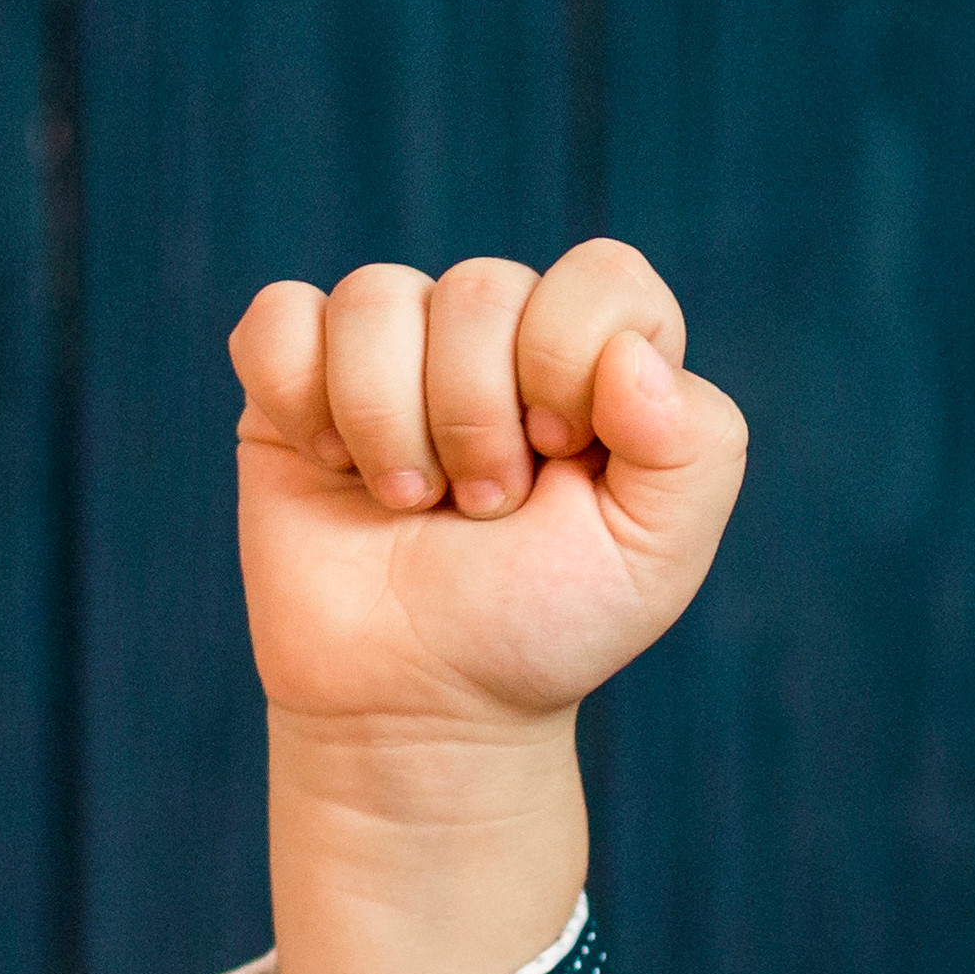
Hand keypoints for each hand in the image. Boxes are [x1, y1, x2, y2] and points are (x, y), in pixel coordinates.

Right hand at [228, 239, 745, 736]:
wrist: (421, 699)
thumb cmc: (543, 625)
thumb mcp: (655, 557)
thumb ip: (694, 449)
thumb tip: (634, 356)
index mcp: (600, 363)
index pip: (606, 274)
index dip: (571, 353)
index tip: (561, 455)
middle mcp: (500, 339)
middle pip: (482, 287)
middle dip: (479, 419)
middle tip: (484, 508)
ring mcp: (394, 350)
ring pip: (376, 297)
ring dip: (390, 421)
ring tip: (412, 502)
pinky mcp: (297, 375)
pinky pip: (280, 317)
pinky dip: (302, 400)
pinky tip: (336, 468)